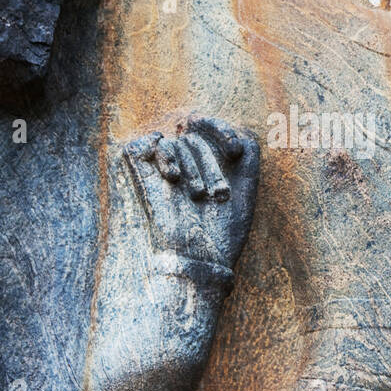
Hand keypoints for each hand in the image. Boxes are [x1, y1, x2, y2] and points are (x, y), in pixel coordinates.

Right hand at [122, 116, 258, 276]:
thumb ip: (250, 158)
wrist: (198, 262)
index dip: (221, 130)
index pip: (208, 128)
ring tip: (197, 196)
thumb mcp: (247, 192)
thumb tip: (236, 132)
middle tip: (217, 196)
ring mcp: (162, 170)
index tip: (234, 151)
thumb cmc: (223, 233)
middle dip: (210, 164)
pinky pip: (143, 146)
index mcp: (206, 164)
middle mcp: (184, 165)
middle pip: (195, 139)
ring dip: (190, 166)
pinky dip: (159, 152)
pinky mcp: (140, 177)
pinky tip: (173, 176)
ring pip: (176, 143)